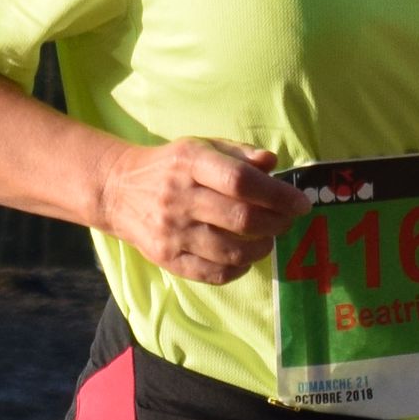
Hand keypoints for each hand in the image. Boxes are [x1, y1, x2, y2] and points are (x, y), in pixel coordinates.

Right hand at [89, 135, 296, 282]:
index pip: (241, 181)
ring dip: (261, 249)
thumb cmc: (170, 166)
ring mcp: (172, 231)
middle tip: (287, 222)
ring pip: (230, 251)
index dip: (277, 195)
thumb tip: (272, 163)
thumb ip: (239, 154)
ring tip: (267, 240)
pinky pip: (212, 273)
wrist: (118, 190)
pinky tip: (245, 260)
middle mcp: (180, 197)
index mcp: (191, 163)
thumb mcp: (201, 146)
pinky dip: (237, 270)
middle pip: (241, 219)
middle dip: (276, 224)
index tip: (300, 204)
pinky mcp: (166, 258)